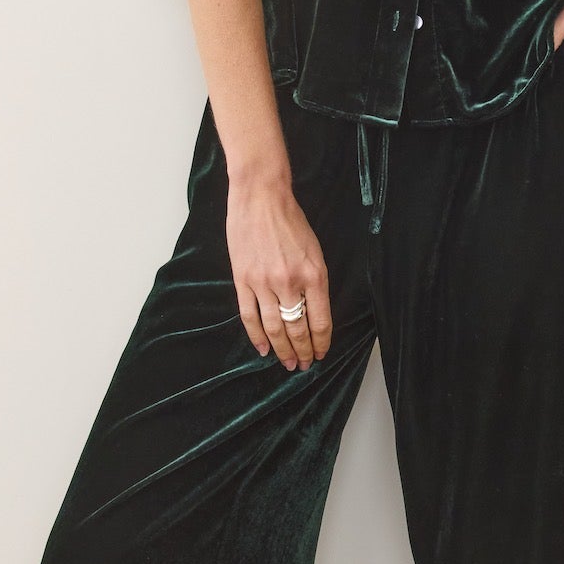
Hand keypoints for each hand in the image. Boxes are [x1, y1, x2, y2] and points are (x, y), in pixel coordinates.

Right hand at [226, 170, 331, 370]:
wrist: (260, 197)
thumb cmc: (290, 220)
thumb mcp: (315, 250)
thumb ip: (315, 282)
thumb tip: (313, 313)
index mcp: (314, 275)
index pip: (320, 321)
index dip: (321, 342)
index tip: (321, 354)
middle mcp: (289, 282)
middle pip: (297, 329)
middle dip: (303, 351)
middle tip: (304, 365)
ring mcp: (263, 283)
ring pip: (274, 328)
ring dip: (282, 350)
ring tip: (287, 363)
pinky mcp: (242, 280)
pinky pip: (249, 316)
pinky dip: (256, 336)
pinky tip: (263, 350)